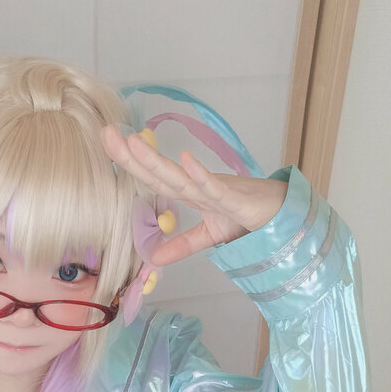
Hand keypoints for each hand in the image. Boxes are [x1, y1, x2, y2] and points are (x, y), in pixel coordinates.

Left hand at [100, 124, 287, 265]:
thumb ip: (182, 245)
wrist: (285, 219)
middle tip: (105, 134)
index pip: (154, 179)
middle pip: (160, 172)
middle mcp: (199, 187)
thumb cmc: (249, 219)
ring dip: (158, 162)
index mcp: (191, 193)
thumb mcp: (210, 237)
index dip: (130, 164)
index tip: (107, 145)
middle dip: (132, 155)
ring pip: (181, 176)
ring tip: (133, 143)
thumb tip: (154, 258)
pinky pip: (216, 187)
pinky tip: (185, 159)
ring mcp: (216, 190)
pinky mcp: (236, 198)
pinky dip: (201, 175)